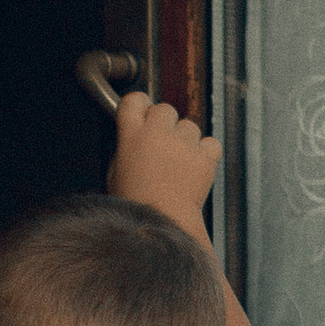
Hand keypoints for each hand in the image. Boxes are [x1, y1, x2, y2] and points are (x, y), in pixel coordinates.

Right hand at [107, 92, 220, 234]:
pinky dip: (206, 151)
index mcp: (131, 136)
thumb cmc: (135, 206)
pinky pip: (210, 142)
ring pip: (189, 126)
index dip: (140, 105)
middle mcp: (158, 134)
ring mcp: (183, 144)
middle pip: (165, 109)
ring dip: (185, 139)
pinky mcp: (205, 157)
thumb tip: (133, 136)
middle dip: (164, 123)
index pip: (134, 100)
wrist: (163, 225)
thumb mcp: (114, 174)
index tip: (142, 113)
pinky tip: (196, 166)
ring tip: (178, 163)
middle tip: (161, 144)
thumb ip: (124, 149)